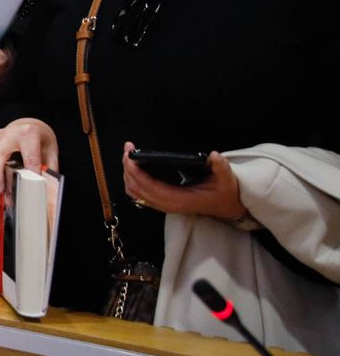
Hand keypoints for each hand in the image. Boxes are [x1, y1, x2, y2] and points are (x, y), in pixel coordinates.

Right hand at [0, 118, 57, 199]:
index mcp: (28, 133)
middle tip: (0, 195)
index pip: (29, 158)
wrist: (27, 125)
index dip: (31, 176)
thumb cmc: (38, 137)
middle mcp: (9, 134)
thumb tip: (47, 188)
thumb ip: (49, 168)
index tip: (30, 191)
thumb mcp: (49, 150)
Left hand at [122, 143, 246, 219]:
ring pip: (135, 193)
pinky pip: (140, 195)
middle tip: (127, 149)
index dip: (136, 172)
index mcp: (179, 199)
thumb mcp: (226, 178)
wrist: (228, 206)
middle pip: (137, 188)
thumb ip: (221, 167)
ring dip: (128, 175)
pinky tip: (132, 170)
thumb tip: (214, 156)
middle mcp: (168, 204)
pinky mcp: (163, 202)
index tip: (130, 156)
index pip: (149, 186)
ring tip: (128, 156)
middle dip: (128, 168)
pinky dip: (132, 182)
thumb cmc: (225, 193)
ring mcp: (164, 205)